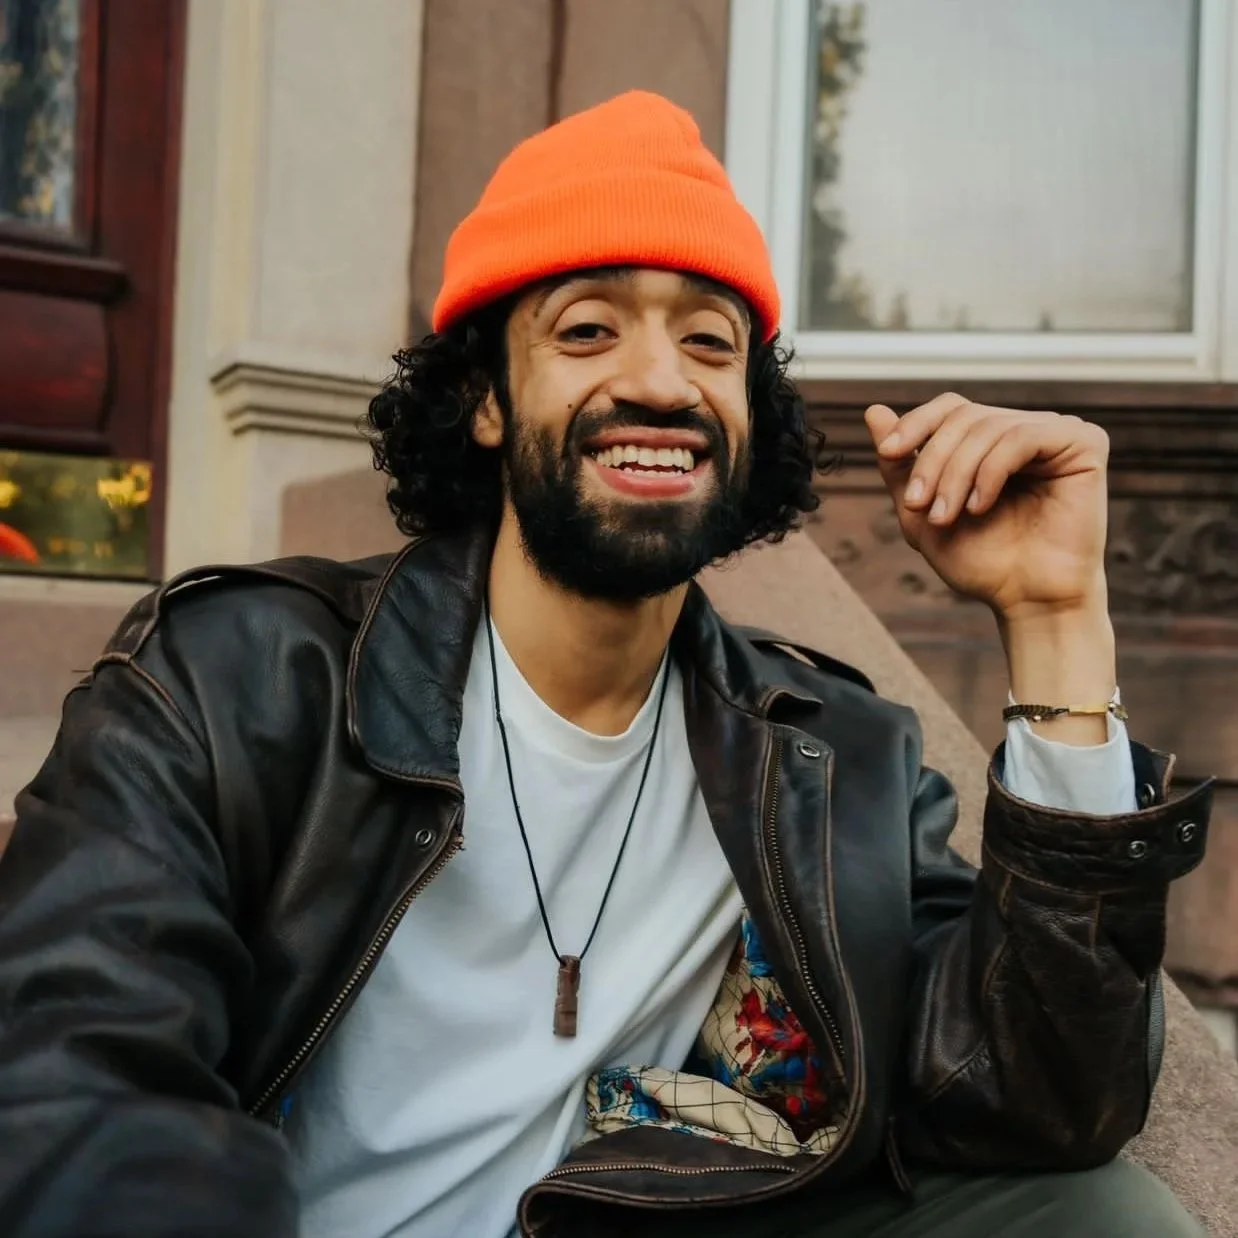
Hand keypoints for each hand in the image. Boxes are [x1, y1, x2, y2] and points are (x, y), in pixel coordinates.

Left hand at [864, 393, 1110, 620]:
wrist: (1026, 600)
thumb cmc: (981, 561)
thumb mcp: (922, 511)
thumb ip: (899, 465)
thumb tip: (873, 410)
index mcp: (992, 441)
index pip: (951, 407)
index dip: (916, 423)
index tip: (888, 452)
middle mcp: (1026, 430)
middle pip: (964, 416)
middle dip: (932, 462)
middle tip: (917, 506)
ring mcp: (1056, 433)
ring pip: (987, 428)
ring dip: (955, 475)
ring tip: (945, 517)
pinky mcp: (1084, 444)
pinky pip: (1022, 437)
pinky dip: (990, 472)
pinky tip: (979, 508)